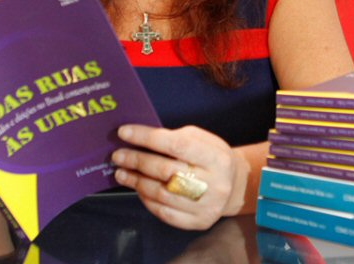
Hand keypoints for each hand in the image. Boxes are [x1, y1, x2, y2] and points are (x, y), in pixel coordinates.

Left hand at [111, 125, 248, 230]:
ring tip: (121, 172)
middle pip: (166, 171)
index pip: (176, 145)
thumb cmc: (212, 157)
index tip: (125, 132)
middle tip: (118, 155)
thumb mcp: (203, 139)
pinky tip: (138, 189)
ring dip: (136, 182)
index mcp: (216, 157)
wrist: (235, 186)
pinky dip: (147, 200)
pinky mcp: (199, 221)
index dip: (147, 137)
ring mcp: (206, 205)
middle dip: (137, 161)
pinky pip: (165, 212)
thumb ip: (176, 137)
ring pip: (162, 193)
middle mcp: (214, 183)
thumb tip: (140, 139)